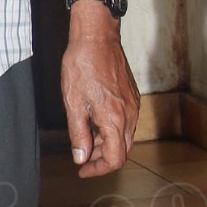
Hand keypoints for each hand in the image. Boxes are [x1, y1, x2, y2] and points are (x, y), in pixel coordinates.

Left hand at [62, 15, 139, 176]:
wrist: (96, 37)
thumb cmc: (82, 66)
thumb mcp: (73, 103)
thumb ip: (78, 133)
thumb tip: (81, 157)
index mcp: (115, 119)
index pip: (115, 158)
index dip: (98, 169)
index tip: (82, 169)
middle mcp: (129, 114)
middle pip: (122, 150)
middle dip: (101, 158)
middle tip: (81, 156)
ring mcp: (133, 104)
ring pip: (123, 136)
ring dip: (105, 143)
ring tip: (84, 137)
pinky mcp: (131, 96)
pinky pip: (125, 121)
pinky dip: (111, 129)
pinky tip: (93, 120)